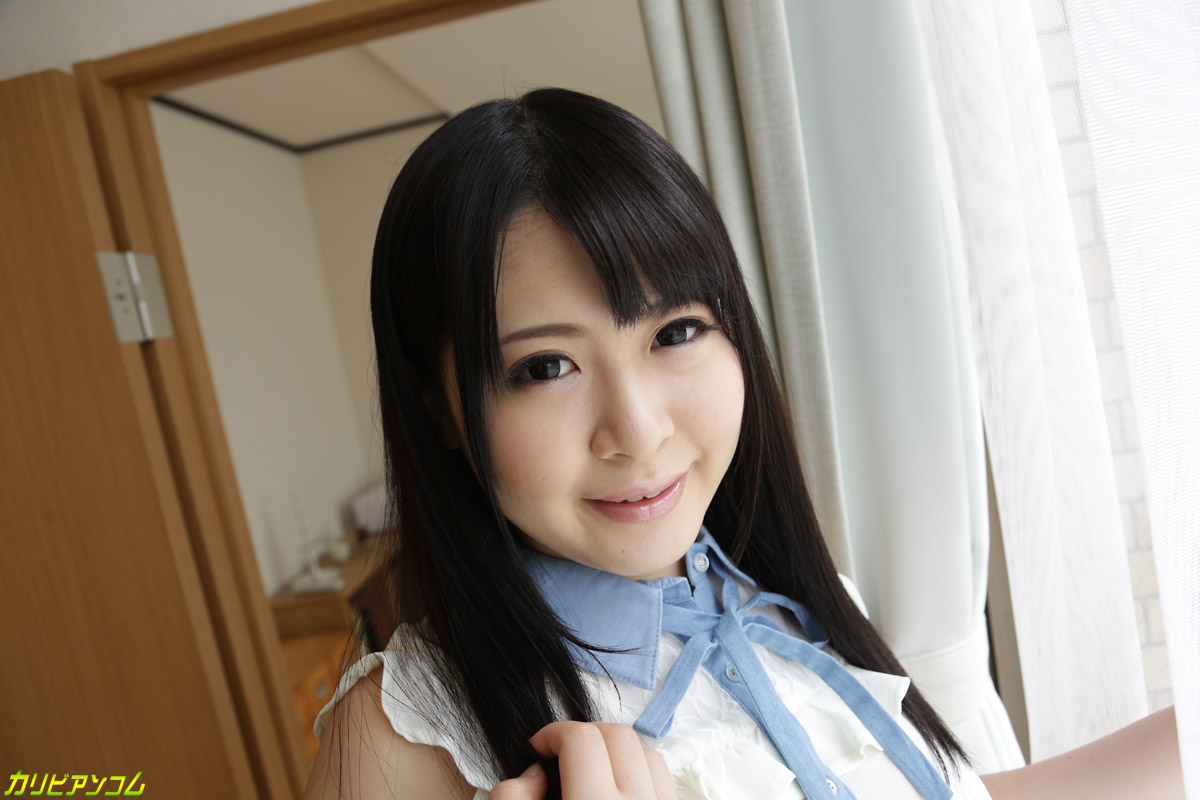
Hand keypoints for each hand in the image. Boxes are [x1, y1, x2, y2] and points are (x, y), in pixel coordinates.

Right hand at [490, 722, 674, 799]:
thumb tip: (532, 774)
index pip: (582, 739)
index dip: (552, 735)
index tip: (538, 750)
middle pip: (617, 735)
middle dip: (584, 737)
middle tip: (560, 761)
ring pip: (646, 753)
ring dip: (615, 756)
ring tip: (589, 780)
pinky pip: (665, 780)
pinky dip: (640, 776)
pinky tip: (616, 796)